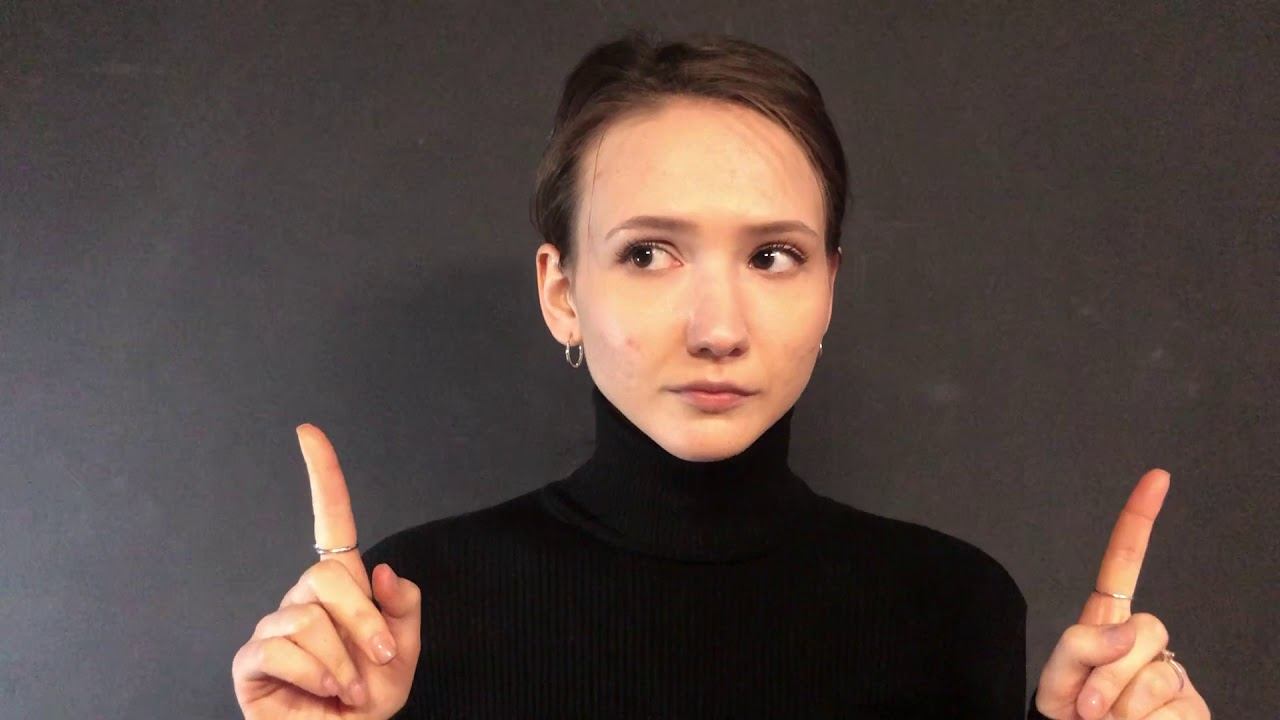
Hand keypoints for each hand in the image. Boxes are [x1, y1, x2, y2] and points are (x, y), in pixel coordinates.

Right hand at [232, 424, 422, 718]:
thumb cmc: (368, 698)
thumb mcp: (404, 654)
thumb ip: (404, 609)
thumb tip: (383, 569)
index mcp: (342, 588)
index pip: (330, 522)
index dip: (323, 477)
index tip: (308, 432)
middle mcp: (303, 598)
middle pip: (330, 577)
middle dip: (364, 623)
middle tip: (378, 661)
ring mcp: (274, 626)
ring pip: (310, 619)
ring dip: (343, 663)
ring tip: (347, 690)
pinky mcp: (252, 659)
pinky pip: (284, 649)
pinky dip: (316, 676)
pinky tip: (323, 694)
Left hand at [1033, 469, 1210, 718]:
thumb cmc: (1068, 719)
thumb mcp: (1056, 681)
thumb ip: (1078, 648)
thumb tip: (1127, 633)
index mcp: (1104, 625)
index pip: (1123, 565)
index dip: (1138, 520)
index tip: (1156, 478)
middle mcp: (1143, 643)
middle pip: (1144, 627)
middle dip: (1109, 670)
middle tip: (1087, 706)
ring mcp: (1171, 672)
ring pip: (1158, 669)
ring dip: (1122, 703)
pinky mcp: (1191, 704)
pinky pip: (1172, 703)